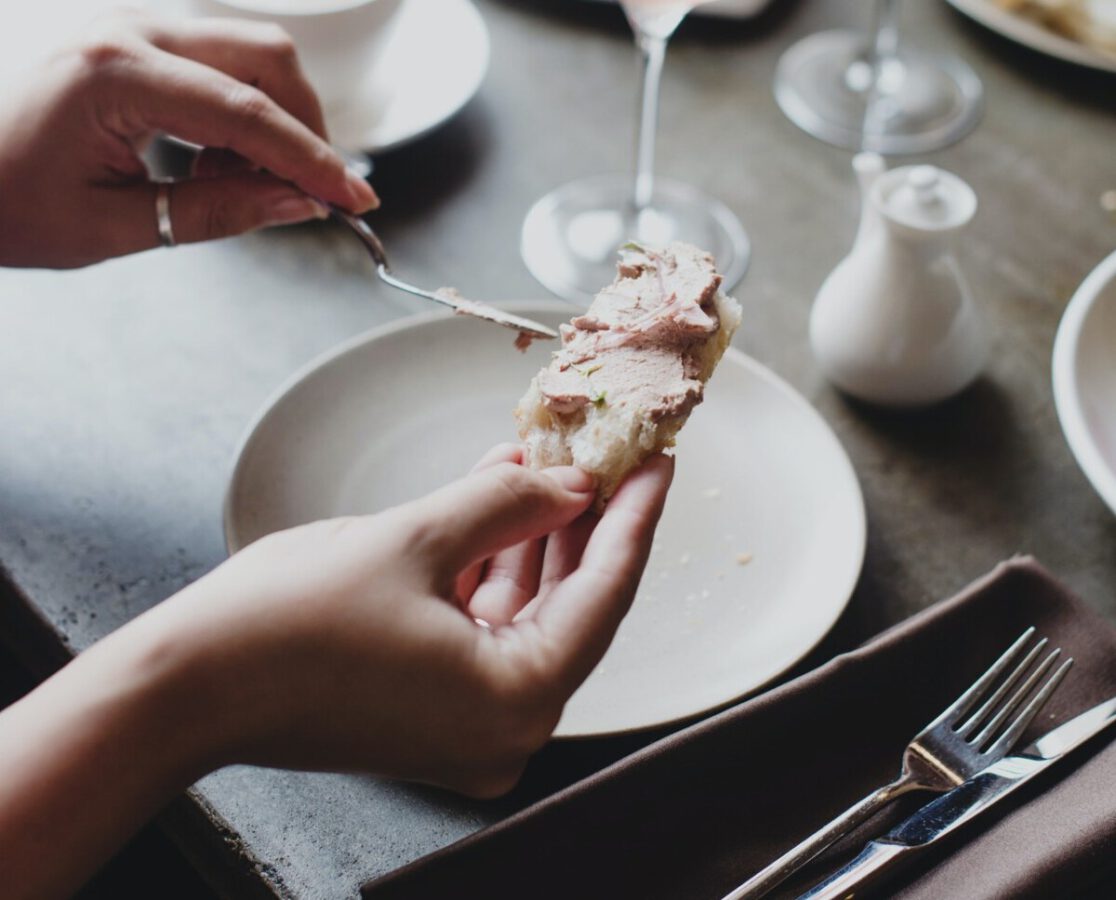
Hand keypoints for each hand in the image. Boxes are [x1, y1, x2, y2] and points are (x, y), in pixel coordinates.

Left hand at [0, 9, 377, 267]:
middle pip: (264, 55)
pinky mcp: (131, 33)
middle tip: (312, 192)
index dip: (313, 162)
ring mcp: (128, 21)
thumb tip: (298, 204)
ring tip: (239, 180)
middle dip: (306, 127)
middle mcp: (124, 26)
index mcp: (112, 72)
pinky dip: (240, 108)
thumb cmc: (2, 200)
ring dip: (271, 119)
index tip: (355, 200)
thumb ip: (216, 212)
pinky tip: (213, 156)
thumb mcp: (112, 225)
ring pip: (247, 51)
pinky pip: (216, 58)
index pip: (247, 115)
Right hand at [157, 446, 673, 793]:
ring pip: (526, 612)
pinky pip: (484, 627)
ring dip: (534, 535)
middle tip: (611, 454)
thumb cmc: (289, 623)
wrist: (187, 684)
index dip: (635, 517)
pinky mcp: (434, 710)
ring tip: (550, 460)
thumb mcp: (418, 539)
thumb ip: (509, 505)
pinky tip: (500, 498)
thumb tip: (568, 483)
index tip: (659, 462)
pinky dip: (492, 566)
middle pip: (570, 604)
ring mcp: (468, 725)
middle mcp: (504, 729)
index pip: (604, 593)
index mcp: (516, 702)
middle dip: (584, 520)